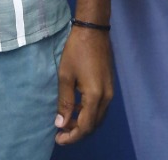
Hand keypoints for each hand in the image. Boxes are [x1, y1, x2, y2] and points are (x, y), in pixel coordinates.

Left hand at [53, 26, 114, 145]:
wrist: (93, 29)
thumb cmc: (76, 50)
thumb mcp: (66, 76)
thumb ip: (65, 102)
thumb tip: (61, 123)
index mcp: (95, 96)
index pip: (85, 126)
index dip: (72, 136)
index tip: (57, 138)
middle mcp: (106, 98)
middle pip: (93, 125)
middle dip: (77, 132)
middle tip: (60, 131)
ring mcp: (110, 92)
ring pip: (98, 117)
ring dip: (83, 123)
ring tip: (66, 121)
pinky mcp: (109, 86)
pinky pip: (100, 107)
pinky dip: (88, 113)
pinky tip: (77, 107)